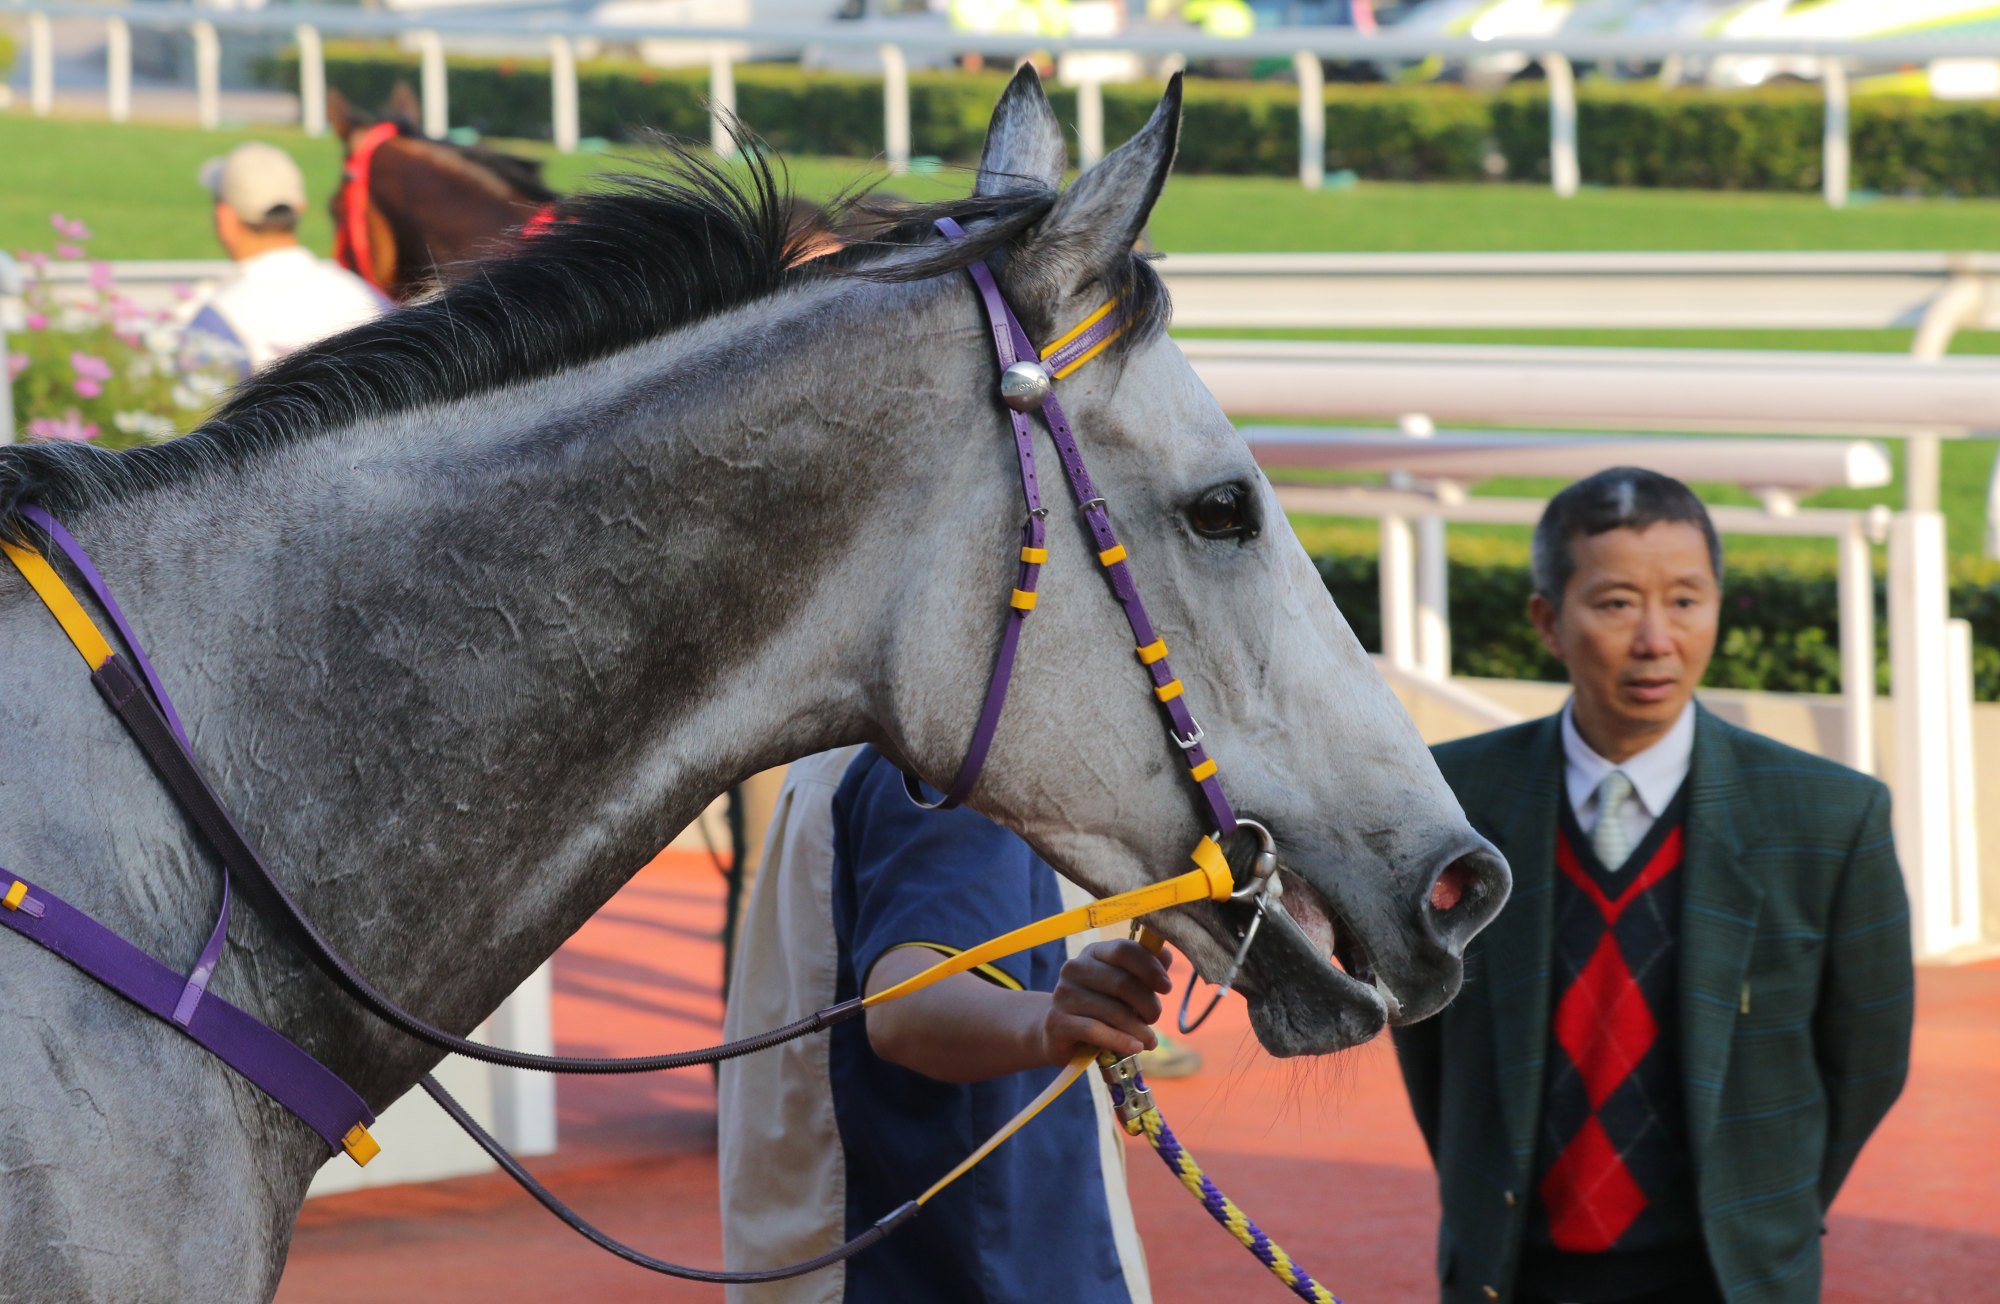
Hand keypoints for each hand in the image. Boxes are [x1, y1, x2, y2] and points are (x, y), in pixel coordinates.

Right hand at [1039, 939, 1173, 1064]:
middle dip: (1147, 1004)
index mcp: (1094, 953)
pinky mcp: (1057, 1021)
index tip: (1167, 987)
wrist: (1059, 1032)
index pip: (1124, 950)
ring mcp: (1063, 994)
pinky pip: (1096, 1030)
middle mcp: (1075, 968)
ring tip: (1150, 1041)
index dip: (1150, 968)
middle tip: (1154, 1018)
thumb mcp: (1123, 985)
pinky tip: (1135, 1047)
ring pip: (1112, 1011)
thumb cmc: (1100, 1005)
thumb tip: (1166, 954)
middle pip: (1122, 982)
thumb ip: (1145, 969)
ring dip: (1139, 1029)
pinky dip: (1120, 1040)